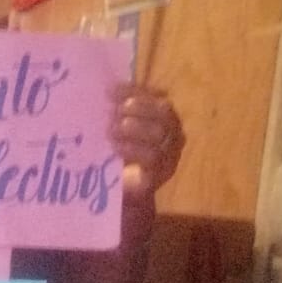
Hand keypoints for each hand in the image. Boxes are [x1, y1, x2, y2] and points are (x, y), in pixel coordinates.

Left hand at [109, 83, 184, 205]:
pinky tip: (115, 147)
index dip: (134, 91)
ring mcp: (172, 153)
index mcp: (165, 117)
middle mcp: (174, 132)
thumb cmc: (121, 156)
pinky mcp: (162, 173)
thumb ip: (118, 111)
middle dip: (137, 107)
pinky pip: (152, 157)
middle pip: (164, 111)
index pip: (155, 96)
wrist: (125, 194)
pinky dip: (132, 148)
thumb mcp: (119, 130)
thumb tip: (107, 88)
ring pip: (159, 133)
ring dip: (133, 127)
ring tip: (111, 128)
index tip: (110, 90)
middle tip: (113, 111)